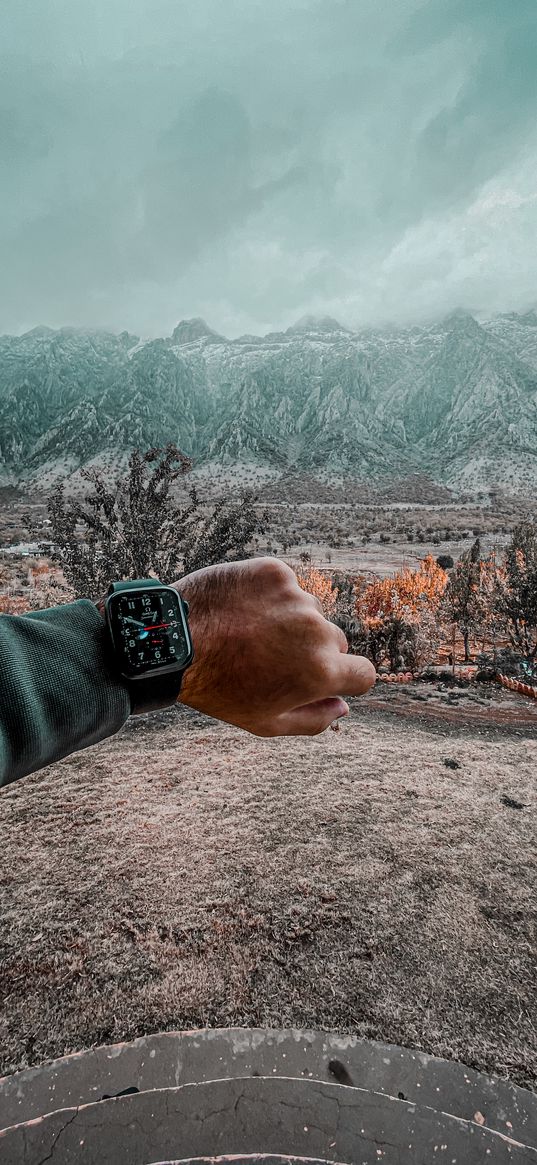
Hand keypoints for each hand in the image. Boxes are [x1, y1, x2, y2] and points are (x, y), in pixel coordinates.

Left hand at [174, 557, 375, 736]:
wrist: (172, 641)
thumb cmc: (217, 688)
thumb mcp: (265, 723)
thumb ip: (313, 720)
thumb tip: (342, 707)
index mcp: (320, 672)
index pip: (364, 674)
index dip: (346, 679)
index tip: (325, 678)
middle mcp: (316, 631)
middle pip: (335, 642)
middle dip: (311, 651)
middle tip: (270, 658)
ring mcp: (296, 597)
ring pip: (308, 612)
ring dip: (289, 621)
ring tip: (248, 633)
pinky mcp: (275, 572)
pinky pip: (285, 586)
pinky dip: (269, 597)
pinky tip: (242, 610)